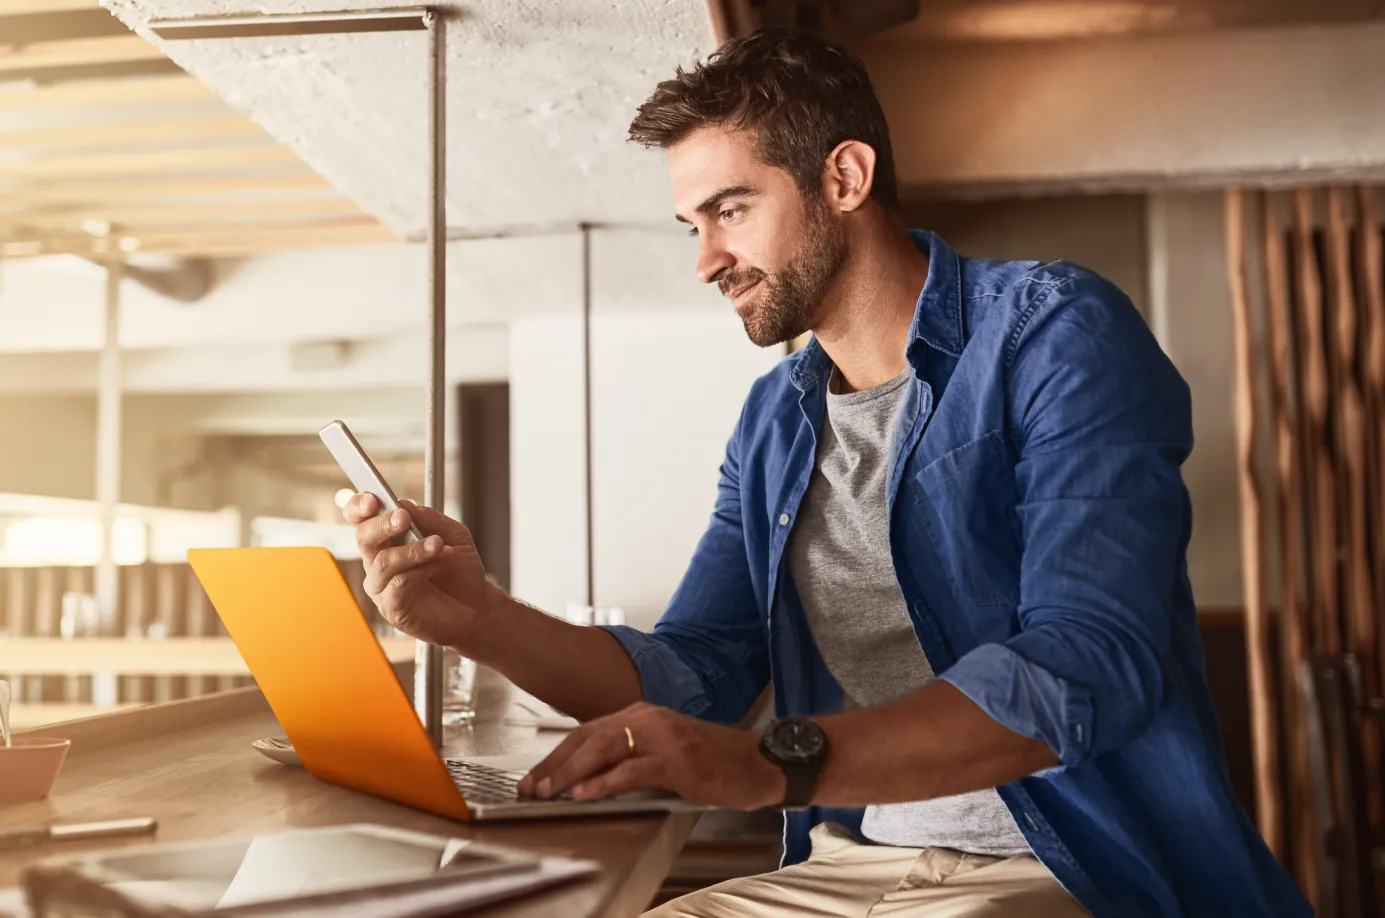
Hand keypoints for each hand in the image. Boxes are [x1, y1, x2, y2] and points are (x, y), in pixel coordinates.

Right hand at [344, 494, 495, 650]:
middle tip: (404, 518)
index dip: (359, 507)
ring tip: (438, 545)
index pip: (361, 519)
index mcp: (389, 538)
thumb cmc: (459, 571)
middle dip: (383, 524)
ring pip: (383, 561)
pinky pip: (397, 584)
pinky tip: (438, 566)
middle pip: (364, 536)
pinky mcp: (391, 607)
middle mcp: (379, 560)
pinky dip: (421, 570)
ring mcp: (382, 585)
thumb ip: (428, 518)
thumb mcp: (452, 534)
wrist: (476, 606)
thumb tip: (404, 504)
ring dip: (412, 550)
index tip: (372, 499)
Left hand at [515, 702, 785, 809]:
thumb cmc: (711, 761)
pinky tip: (585, 794)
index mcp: (640, 714)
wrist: (756, 762)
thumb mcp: (663, 750)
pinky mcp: (677, 760)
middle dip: (554, 765)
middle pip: (587, 738)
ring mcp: (662, 737)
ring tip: (548, 791)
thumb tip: (587, 777)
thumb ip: (628, 755)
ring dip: (570, 772)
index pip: (586, 732)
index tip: (534, 778)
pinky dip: (604, 782)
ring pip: (604, 749)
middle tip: (530, 788)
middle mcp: (647, 718)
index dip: (556, 756)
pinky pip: (632, 769)